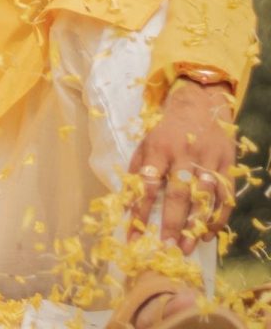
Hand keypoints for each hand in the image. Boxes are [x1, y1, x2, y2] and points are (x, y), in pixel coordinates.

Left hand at [127, 79, 235, 253]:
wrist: (200, 104)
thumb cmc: (166, 130)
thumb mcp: (145, 143)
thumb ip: (136, 171)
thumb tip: (125, 203)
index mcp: (159, 149)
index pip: (147, 184)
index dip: (139, 211)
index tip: (133, 235)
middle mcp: (184, 154)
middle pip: (178, 193)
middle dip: (172, 223)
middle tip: (167, 247)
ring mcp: (208, 159)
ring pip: (204, 197)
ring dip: (196, 225)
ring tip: (188, 247)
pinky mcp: (227, 164)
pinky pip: (225, 195)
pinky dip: (218, 217)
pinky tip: (209, 233)